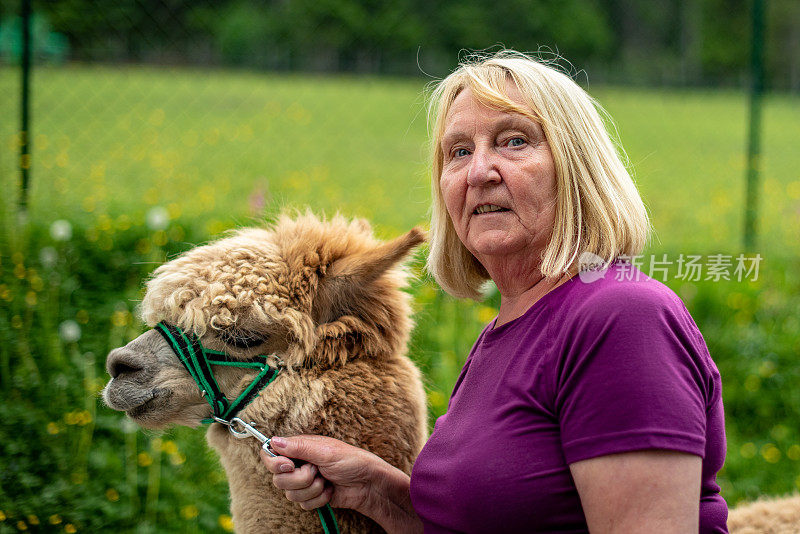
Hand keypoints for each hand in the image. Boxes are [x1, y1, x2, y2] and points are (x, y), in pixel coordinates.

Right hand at [261, 435, 421, 532]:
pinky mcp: (311, 497)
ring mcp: (304, 481)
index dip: (274, 462)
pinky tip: (330, 491)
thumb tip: (274, 441)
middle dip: (299, 479)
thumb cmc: (352, 461)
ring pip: (290, 494)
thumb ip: (299, 447)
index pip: (270, 453)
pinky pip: (303, 505)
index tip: (288, 466)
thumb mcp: (326, 451)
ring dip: (312, 489)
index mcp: (300, 448)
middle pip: (278, 478)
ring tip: (326, 480)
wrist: (368, 485)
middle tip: (316, 471)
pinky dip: (318, 499)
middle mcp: (299, 464)